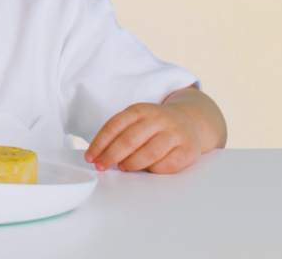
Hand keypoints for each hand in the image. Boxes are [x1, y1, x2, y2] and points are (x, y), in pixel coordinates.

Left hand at [84, 100, 212, 173]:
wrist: (191, 120)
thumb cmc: (156, 125)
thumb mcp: (137, 119)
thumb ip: (120, 133)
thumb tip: (98, 156)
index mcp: (140, 110)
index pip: (114, 126)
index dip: (99, 143)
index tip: (90, 157)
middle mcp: (158, 120)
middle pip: (130, 140)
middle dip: (111, 156)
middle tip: (102, 166)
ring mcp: (175, 134)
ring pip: (148, 153)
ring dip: (131, 164)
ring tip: (123, 167)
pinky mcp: (188, 149)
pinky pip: (166, 165)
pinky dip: (153, 170)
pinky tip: (147, 169)